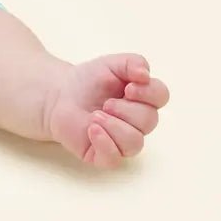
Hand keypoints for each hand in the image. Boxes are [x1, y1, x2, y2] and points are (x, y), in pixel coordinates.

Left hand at [45, 54, 168, 168]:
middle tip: (106, 103)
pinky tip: (91, 129)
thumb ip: (131, 62)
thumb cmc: (88, 81)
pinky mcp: (104, 154)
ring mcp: (122, 140)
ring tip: (95, 115)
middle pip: (149, 120)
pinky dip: (104, 142)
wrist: (59, 94)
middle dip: (126, 109)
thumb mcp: (110, 63)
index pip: (161, 96)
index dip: (149, 92)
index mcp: (142, 98)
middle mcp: (137, 122)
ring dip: (114, 125)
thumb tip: (146, 74)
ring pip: (135, 142)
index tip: (128, 87)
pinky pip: (114, 158)